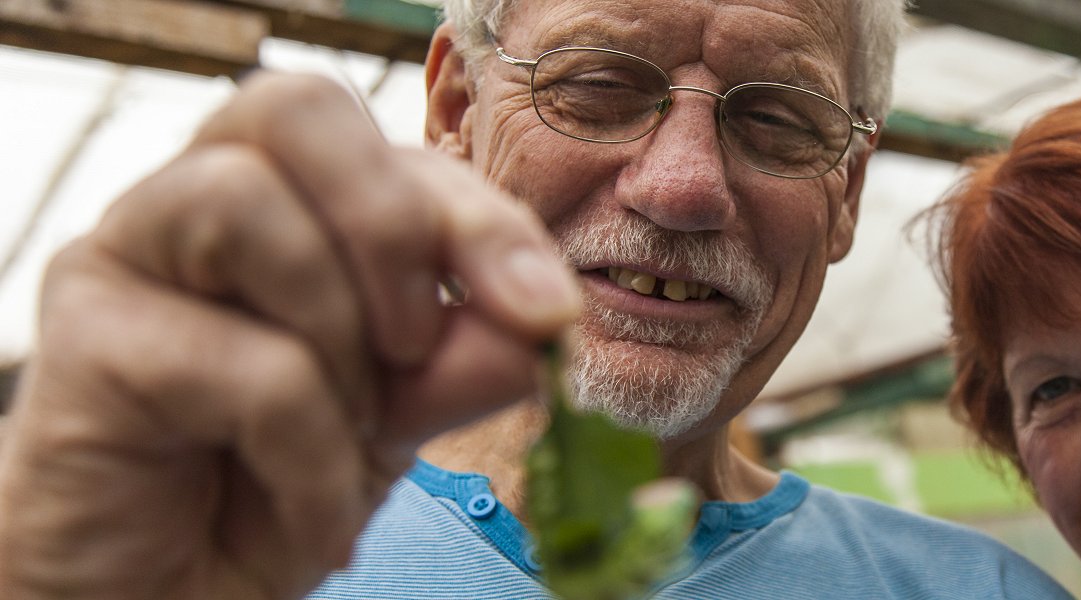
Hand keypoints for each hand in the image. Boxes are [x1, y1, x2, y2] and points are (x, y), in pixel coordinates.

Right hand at [0, 72, 578, 598]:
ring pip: (245, 205)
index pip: (392, 151)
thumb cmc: (275, 488)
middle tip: (419, 344)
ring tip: (354, 435)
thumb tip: (534, 330)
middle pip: (294, 109)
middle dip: (393, 223)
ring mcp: (124, 260)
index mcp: (284, 201)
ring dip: (338, 337)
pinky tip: (317, 517)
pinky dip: (313, 453)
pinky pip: (241, 363)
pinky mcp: (83, 345)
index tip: (549, 316)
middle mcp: (193, 205)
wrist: (169, 596)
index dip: (484, 221)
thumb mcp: (397, 419)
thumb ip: (458, 362)